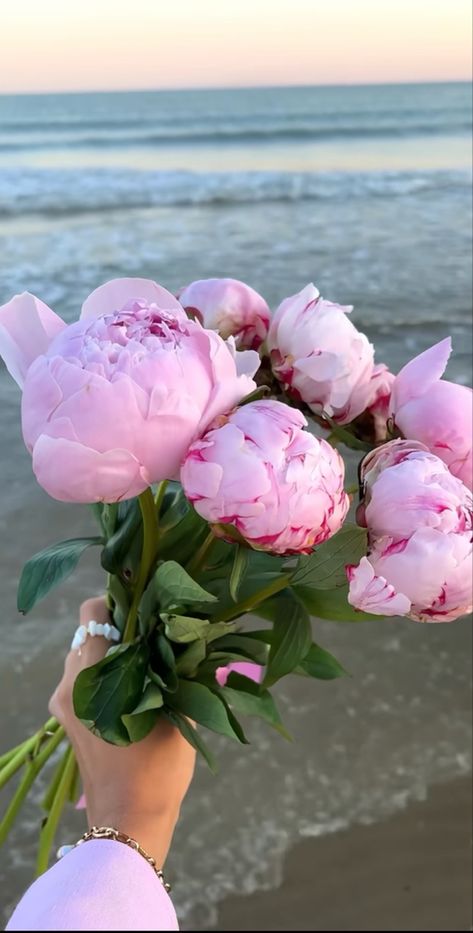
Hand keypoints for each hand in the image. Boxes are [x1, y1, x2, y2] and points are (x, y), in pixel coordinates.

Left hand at [49, 598, 195, 867]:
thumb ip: (181, 666)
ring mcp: (65, 703)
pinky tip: (138, 687)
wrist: (129, 823)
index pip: (93, 613)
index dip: (121, 603)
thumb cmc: (156, 768)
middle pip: (89, 632)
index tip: (150, 609)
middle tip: (156, 634)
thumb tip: (194, 631)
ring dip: (114, 652)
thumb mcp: (178, 712)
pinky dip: (107, 674)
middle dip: (121, 628)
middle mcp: (70, 683)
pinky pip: (84, 680)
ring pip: (86, 656)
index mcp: (92, 675)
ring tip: (150, 662)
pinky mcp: (69, 719)